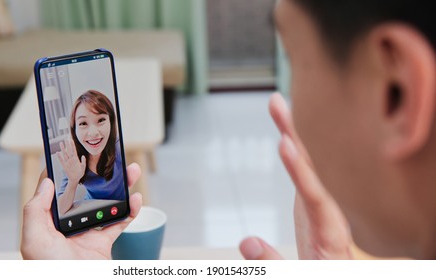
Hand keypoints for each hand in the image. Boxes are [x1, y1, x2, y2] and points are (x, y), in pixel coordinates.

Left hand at [21, 163, 141, 259]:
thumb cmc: (49, 269)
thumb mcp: (33, 238)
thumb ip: (36, 210)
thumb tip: (47, 182)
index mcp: (51, 220)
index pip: (59, 190)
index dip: (68, 171)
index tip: (76, 153)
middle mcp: (70, 223)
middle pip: (89, 192)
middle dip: (102, 175)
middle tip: (112, 159)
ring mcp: (89, 232)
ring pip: (108, 203)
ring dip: (122, 187)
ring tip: (131, 172)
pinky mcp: (104, 242)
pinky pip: (121, 222)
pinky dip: (131, 210)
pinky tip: (136, 199)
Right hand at [57, 138, 85, 183]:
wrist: (75, 179)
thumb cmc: (80, 173)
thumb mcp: (83, 167)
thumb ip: (83, 162)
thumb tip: (83, 156)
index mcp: (76, 159)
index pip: (74, 150)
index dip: (72, 145)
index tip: (71, 139)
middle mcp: (71, 159)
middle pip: (69, 150)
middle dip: (67, 144)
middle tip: (66, 138)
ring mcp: (67, 162)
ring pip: (64, 154)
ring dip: (62, 148)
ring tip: (61, 142)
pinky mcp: (64, 166)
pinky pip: (61, 160)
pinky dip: (59, 157)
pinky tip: (57, 153)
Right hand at [240, 93, 352, 259]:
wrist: (331, 271)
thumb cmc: (320, 273)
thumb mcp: (298, 276)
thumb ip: (273, 263)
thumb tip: (246, 242)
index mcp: (329, 231)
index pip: (313, 194)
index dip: (298, 169)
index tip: (284, 143)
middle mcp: (326, 208)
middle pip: (309, 166)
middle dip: (292, 132)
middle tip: (276, 102)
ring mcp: (318, 202)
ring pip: (305, 162)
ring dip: (290, 132)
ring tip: (276, 105)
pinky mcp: (309, 201)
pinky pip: (300, 169)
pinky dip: (291, 148)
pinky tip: (284, 131)